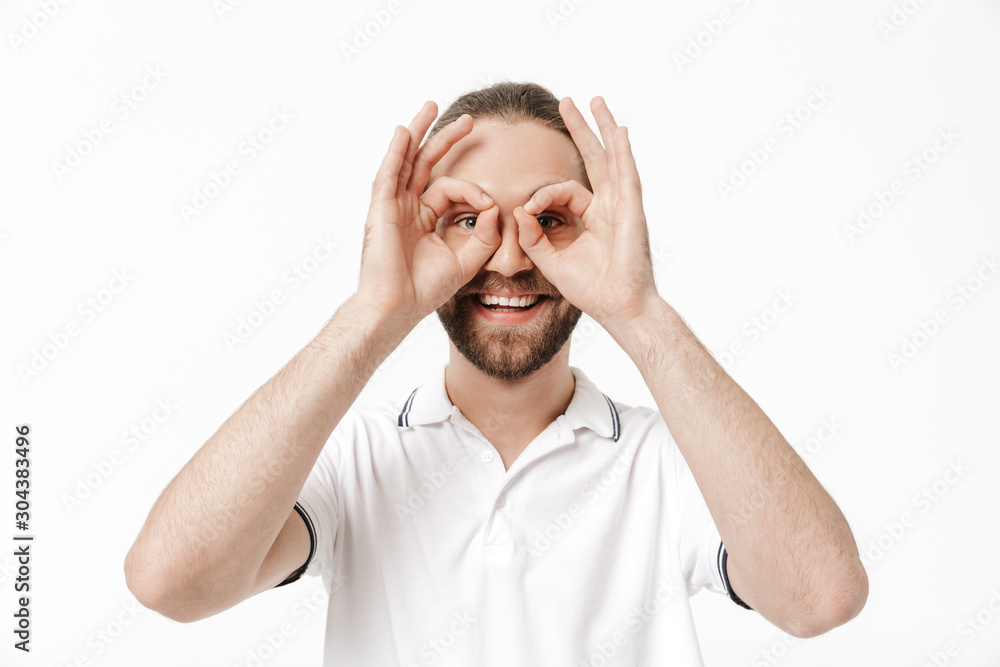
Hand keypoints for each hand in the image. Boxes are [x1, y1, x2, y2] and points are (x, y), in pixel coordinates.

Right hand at [354, 101, 500, 330]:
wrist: (398, 307)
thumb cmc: (425, 290)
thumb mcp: (466, 260)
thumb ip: (484, 235)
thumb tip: (494, 208)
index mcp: (424, 218)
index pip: (450, 189)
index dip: (474, 192)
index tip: (490, 206)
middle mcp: (406, 207)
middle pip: (425, 163)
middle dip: (446, 138)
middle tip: (468, 119)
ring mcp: (391, 206)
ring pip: (406, 160)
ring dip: (418, 132)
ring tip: (432, 106)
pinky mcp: (380, 209)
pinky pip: (389, 173)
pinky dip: (396, 151)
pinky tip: (404, 131)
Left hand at [513, 96, 659, 333]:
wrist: (617, 307)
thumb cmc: (591, 289)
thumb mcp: (552, 261)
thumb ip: (533, 238)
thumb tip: (521, 212)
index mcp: (591, 217)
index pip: (563, 190)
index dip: (542, 195)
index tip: (527, 208)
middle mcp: (608, 205)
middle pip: (593, 158)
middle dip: (580, 129)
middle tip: (567, 101)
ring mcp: (622, 205)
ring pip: (611, 157)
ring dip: (602, 128)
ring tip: (594, 100)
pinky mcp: (631, 211)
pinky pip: (627, 175)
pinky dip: (623, 152)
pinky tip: (618, 130)